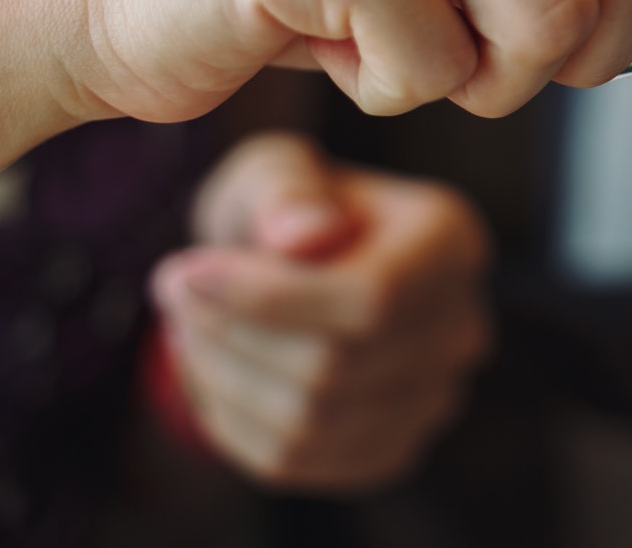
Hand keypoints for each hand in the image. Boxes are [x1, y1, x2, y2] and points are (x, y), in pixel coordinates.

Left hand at [150, 132, 492, 490]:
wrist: (300, 263)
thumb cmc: (288, 208)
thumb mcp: (277, 170)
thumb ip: (287, 190)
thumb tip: (303, 236)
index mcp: (451, 243)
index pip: (374, 298)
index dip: (269, 298)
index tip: (182, 271)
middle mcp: (459, 327)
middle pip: (335, 368)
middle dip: (230, 335)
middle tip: (171, 292)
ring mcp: (432, 398)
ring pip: (309, 424)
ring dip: (220, 380)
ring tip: (185, 329)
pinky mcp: (389, 450)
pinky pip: (294, 462)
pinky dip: (230, 422)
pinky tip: (209, 371)